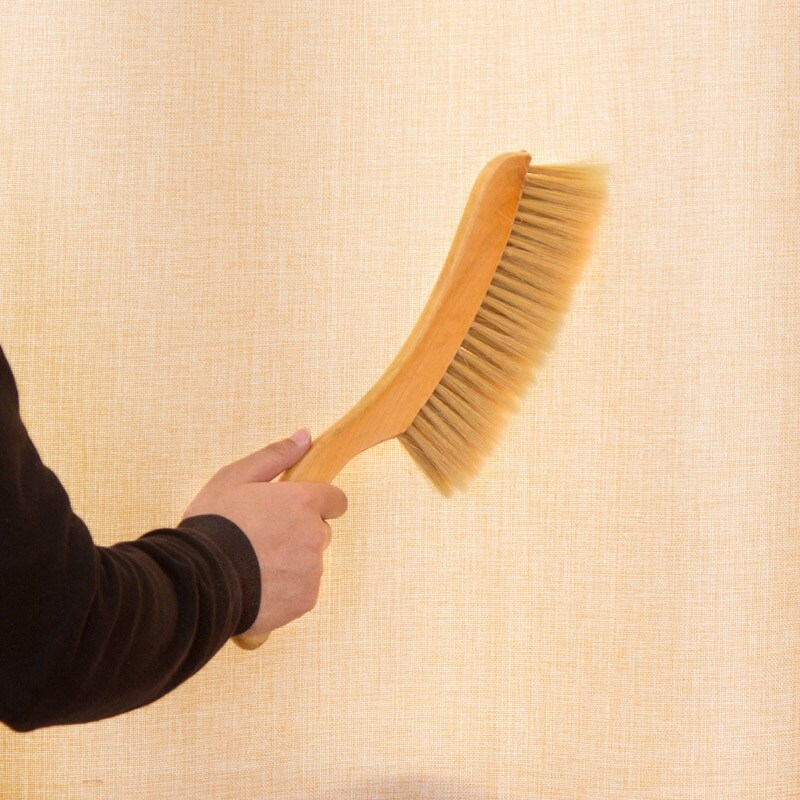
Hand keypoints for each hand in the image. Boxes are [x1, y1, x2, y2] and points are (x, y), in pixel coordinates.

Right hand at [181, 429, 347, 637]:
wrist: (196, 579)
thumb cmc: (213, 524)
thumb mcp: (235, 477)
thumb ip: (276, 456)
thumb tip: (305, 436)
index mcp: (303, 502)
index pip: (336, 500)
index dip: (316, 503)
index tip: (294, 510)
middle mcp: (315, 536)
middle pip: (321, 532)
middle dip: (300, 533)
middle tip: (263, 537)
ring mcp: (312, 571)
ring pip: (310, 562)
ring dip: (292, 562)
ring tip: (254, 564)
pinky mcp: (305, 600)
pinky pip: (302, 589)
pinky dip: (285, 588)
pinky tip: (256, 584)